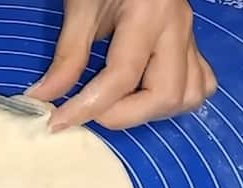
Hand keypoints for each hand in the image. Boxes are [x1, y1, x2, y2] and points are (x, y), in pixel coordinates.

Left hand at [25, 0, 216, 130]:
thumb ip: (67, 57)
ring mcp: (190, 37)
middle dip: (125, 115)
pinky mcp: (192, 44)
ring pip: (189, 95)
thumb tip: (44, 97)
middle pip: (166, 95)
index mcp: (149, 13)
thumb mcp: (79, 9)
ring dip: (151, 111)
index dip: (87, 108)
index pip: (122, 77)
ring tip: (117, 102)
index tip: (58, 121)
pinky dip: (172, 99)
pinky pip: (199, 83)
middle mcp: (177, 28)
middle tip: (92, 109)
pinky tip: (143, 94)